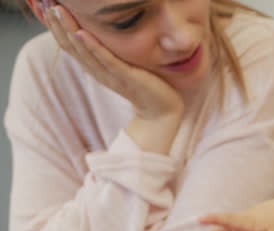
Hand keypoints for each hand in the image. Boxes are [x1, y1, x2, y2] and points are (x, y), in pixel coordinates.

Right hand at [41, 0, 182, 119]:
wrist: (161, 111)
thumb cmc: (143, 85)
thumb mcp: (120, 66)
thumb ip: (107, 53)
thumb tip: (96, 33)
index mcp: (94, 68)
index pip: (68, 45)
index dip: (55, 28)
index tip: (46, 8)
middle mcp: (98, 71)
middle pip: (70, 46)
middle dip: (57, 24)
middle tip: (46, 3)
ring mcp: (111, 75)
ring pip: (83, 51)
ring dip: (69, 29)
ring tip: (58, 11)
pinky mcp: (126, 76)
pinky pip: (106, 60)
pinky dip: (92, 47)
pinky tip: (82, 33)